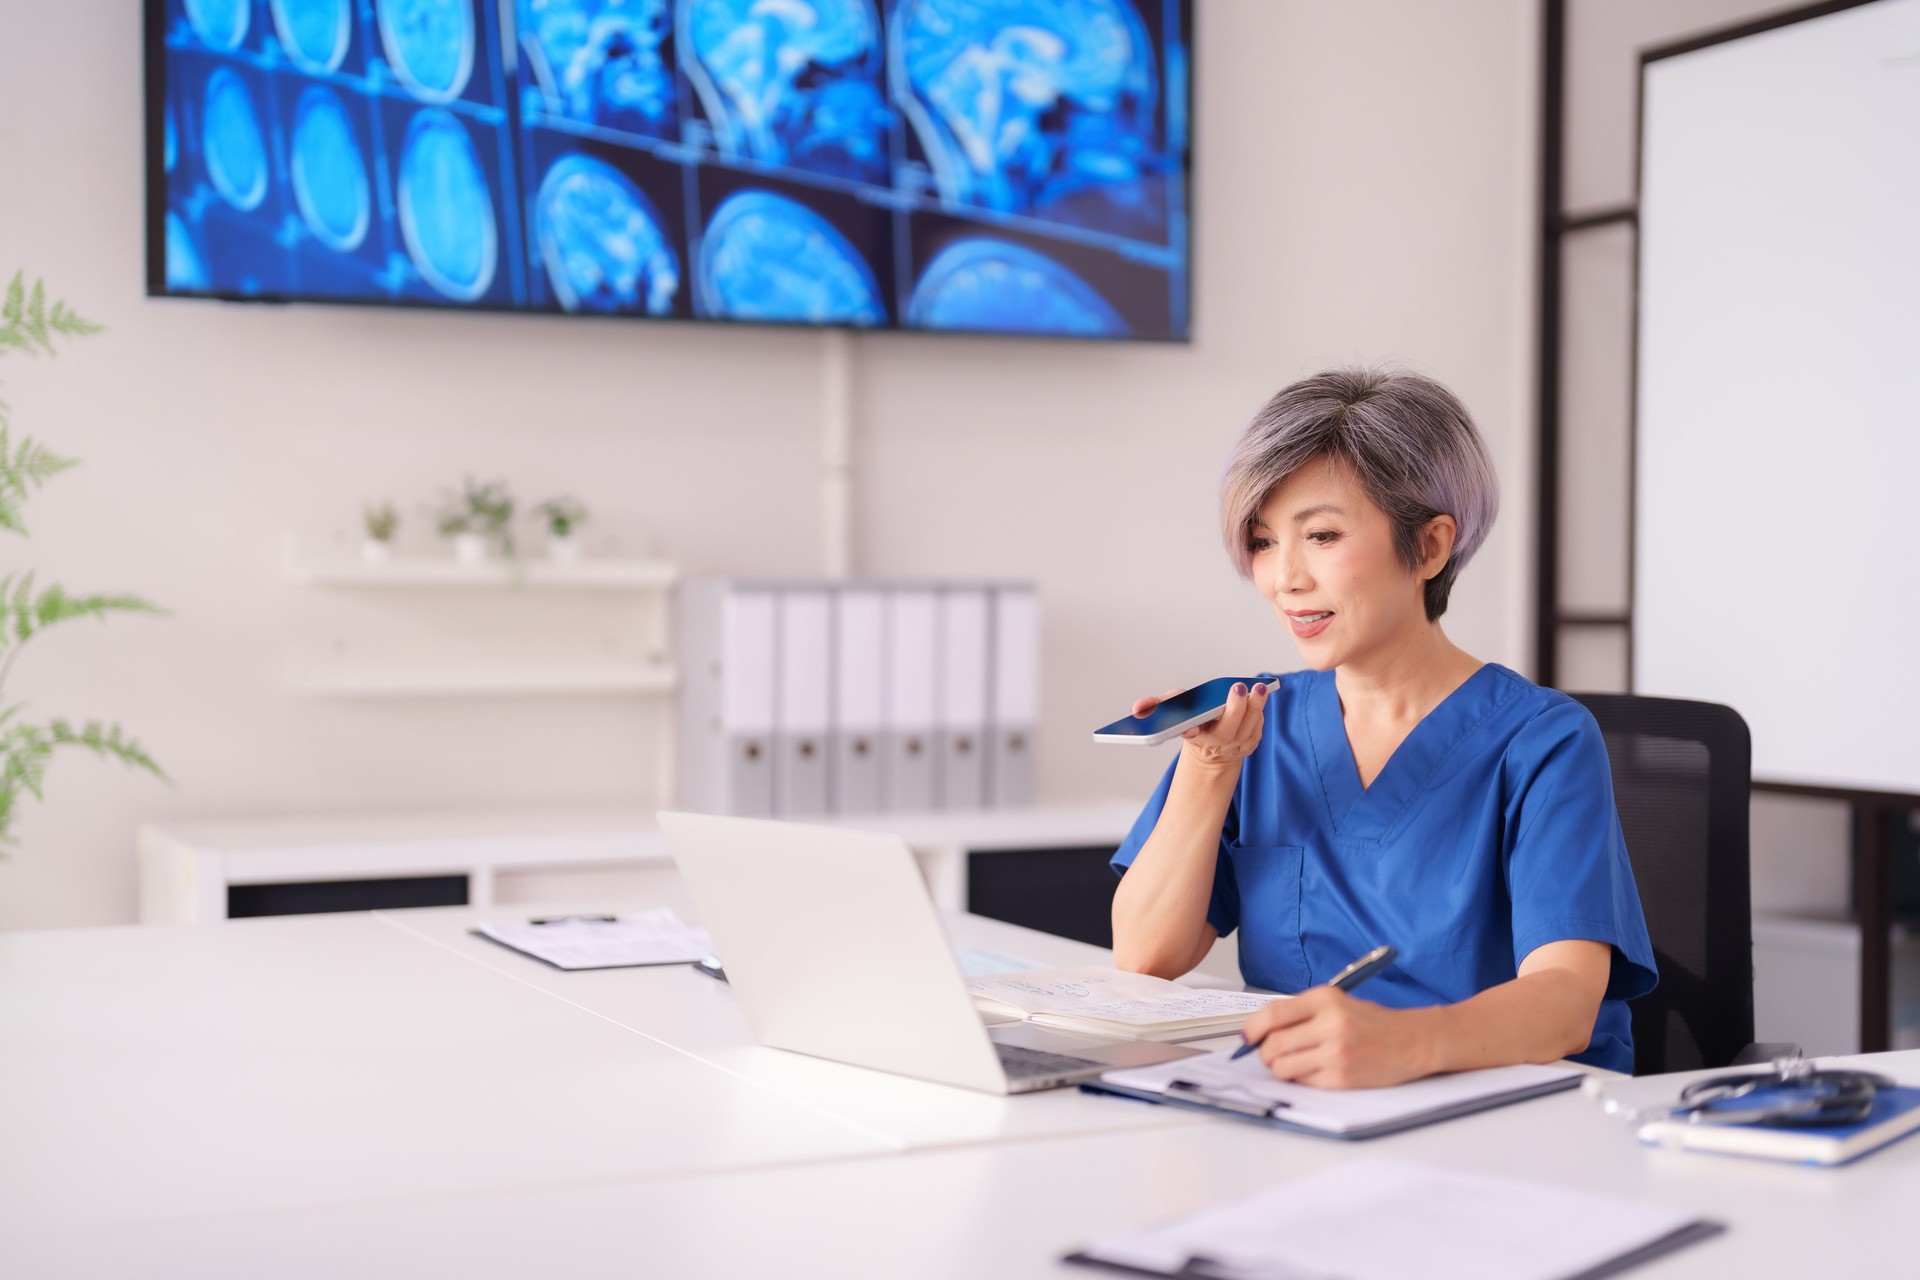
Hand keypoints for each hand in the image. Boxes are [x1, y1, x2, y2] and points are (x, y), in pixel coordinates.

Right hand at [1133, 680, 1270, 770]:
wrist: (1212, 749)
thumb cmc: (1194, 721)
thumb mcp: (1173, 710)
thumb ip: (1156, 705)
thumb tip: (1137, 708)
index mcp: (1194, 736)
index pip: (1190, 734)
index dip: (1190, 730)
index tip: (1191, 725)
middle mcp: (1215, 743)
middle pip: (1226, 731)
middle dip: (1233, 710)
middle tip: (1238, 688)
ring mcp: (1234, 746)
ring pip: (1247, 729)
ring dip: (1254, 708)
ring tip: (1257, 687)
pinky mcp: (1249, 743)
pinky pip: (1257, 730)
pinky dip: (1259, 714)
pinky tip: (1259, 697)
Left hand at [1238, 986, 1438, 1089]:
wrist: (1412, 1041)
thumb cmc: (1372, 1022)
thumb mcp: (1336, 1002)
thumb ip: (1300, 1012)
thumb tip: (1260, 1030)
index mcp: (1325, 999)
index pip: (1272, 1014)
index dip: (1252, 1028)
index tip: (1248, 1036)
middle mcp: (1330, 1024)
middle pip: (1273, 1044)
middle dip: (1264, 1052)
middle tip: (1270, 1053)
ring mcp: (1336, 1053)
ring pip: (1282, 1067)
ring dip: (1279, 1068)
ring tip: (1291, 1062)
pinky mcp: (1342, 1079)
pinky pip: (1302, 1082)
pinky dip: (1299, 1078)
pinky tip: (1313, 1070)